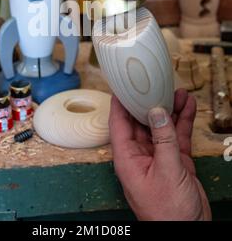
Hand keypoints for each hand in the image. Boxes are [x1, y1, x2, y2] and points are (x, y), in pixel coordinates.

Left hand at [110, 89, 211, 220]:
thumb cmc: (168, 212)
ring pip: (160, 126)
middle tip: (157, 83)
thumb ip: (163, 140)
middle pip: (140, 121)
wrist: (189, 232)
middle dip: (149, 102)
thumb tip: (156, 112)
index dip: (120, 102)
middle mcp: (140, 154)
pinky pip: (176, 135)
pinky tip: (188, 106)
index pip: (118, 123)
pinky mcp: (174, 160)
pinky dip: (182, 121)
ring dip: (169, 109)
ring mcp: (157, 156)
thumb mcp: (167, 171)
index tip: (123, 84)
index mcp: (127, 157)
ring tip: (178, 91)